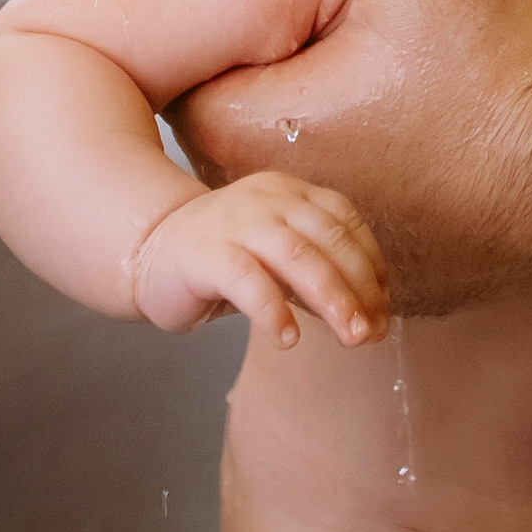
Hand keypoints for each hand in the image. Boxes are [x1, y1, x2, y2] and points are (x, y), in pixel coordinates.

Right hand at [130, 170, 389, 347]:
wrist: (148, 251)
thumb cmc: (225, 260)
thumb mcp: (278, 262)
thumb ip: (318, 280)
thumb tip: (370, 321)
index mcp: (291, 192)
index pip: (346, 222)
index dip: (372, 264)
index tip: (383, 307)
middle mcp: (268, 198)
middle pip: (329, 239)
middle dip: (360, 287)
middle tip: (373, 331)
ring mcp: (235, 222)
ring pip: (297, 255)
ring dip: (332, 298)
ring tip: (351, 336)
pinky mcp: (205, 253)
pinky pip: (247, 279)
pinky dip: (273, 310)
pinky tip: (288, 338)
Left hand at [170, 0, 531, 311]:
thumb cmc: (497, 78)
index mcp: (244, 130)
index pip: (188, 62)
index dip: (229, 19)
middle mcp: (269, 199)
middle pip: (235, 108)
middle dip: (273, 64)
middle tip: (328, 23)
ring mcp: (325, 240)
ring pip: (291, 159)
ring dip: (318, 119)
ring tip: (374, 73)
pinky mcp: (383, 270)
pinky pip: (349, 201)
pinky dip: (371, 167)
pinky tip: (418, 131)